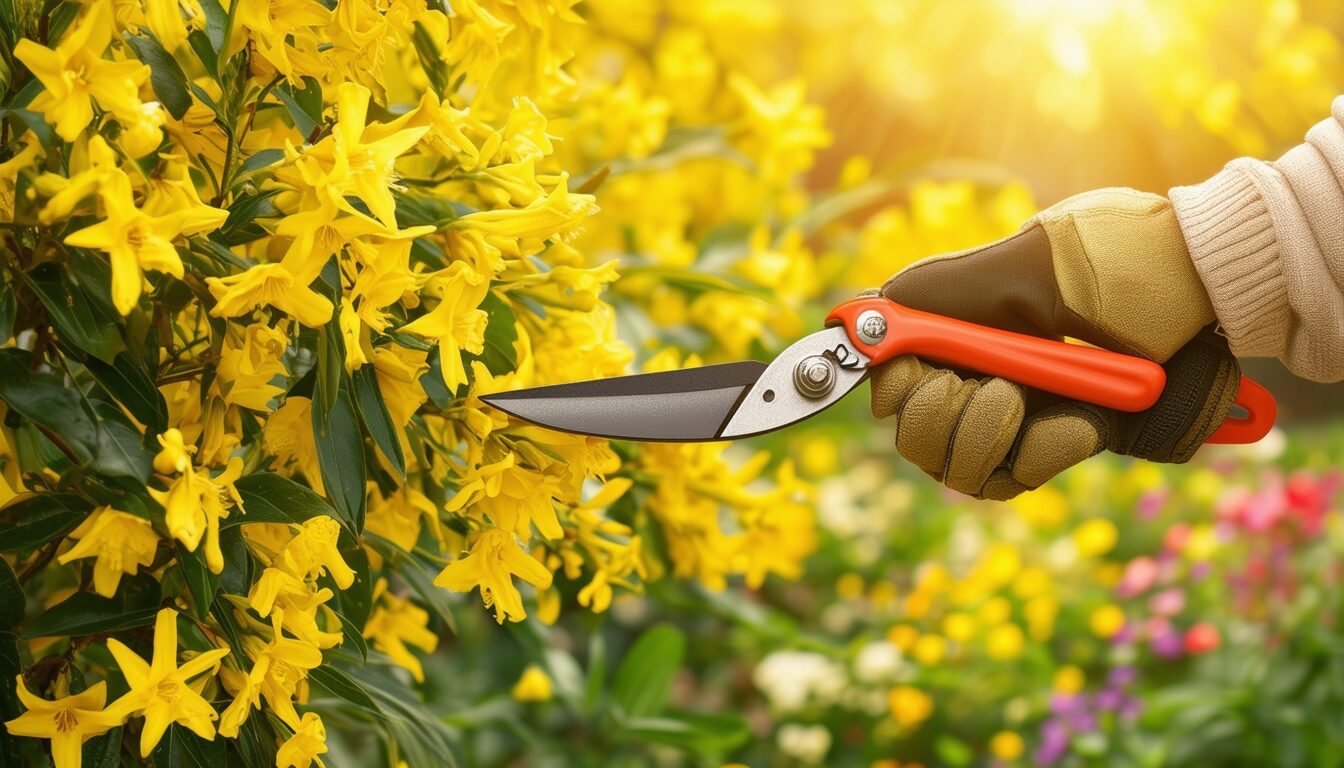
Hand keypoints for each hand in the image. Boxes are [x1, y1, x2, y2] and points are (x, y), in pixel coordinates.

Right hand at [870, 188, 1240, 499]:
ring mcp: (1014, 416)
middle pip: (913, 436)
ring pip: (953, 466)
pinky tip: (1077, 423)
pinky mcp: (1053, 449)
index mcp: (957, 326)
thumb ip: (932, 293)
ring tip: (1026, 398)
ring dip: (987, 434)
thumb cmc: (1115, 262)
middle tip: (990, 386)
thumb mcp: (1016, 266)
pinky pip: (1010, 478)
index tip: (912, 377)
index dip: (892, 388)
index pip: (887, 379)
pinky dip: (1041, 451)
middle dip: (940, 415)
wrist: (1201, 292)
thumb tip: (854, 314)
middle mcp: (977, 372)